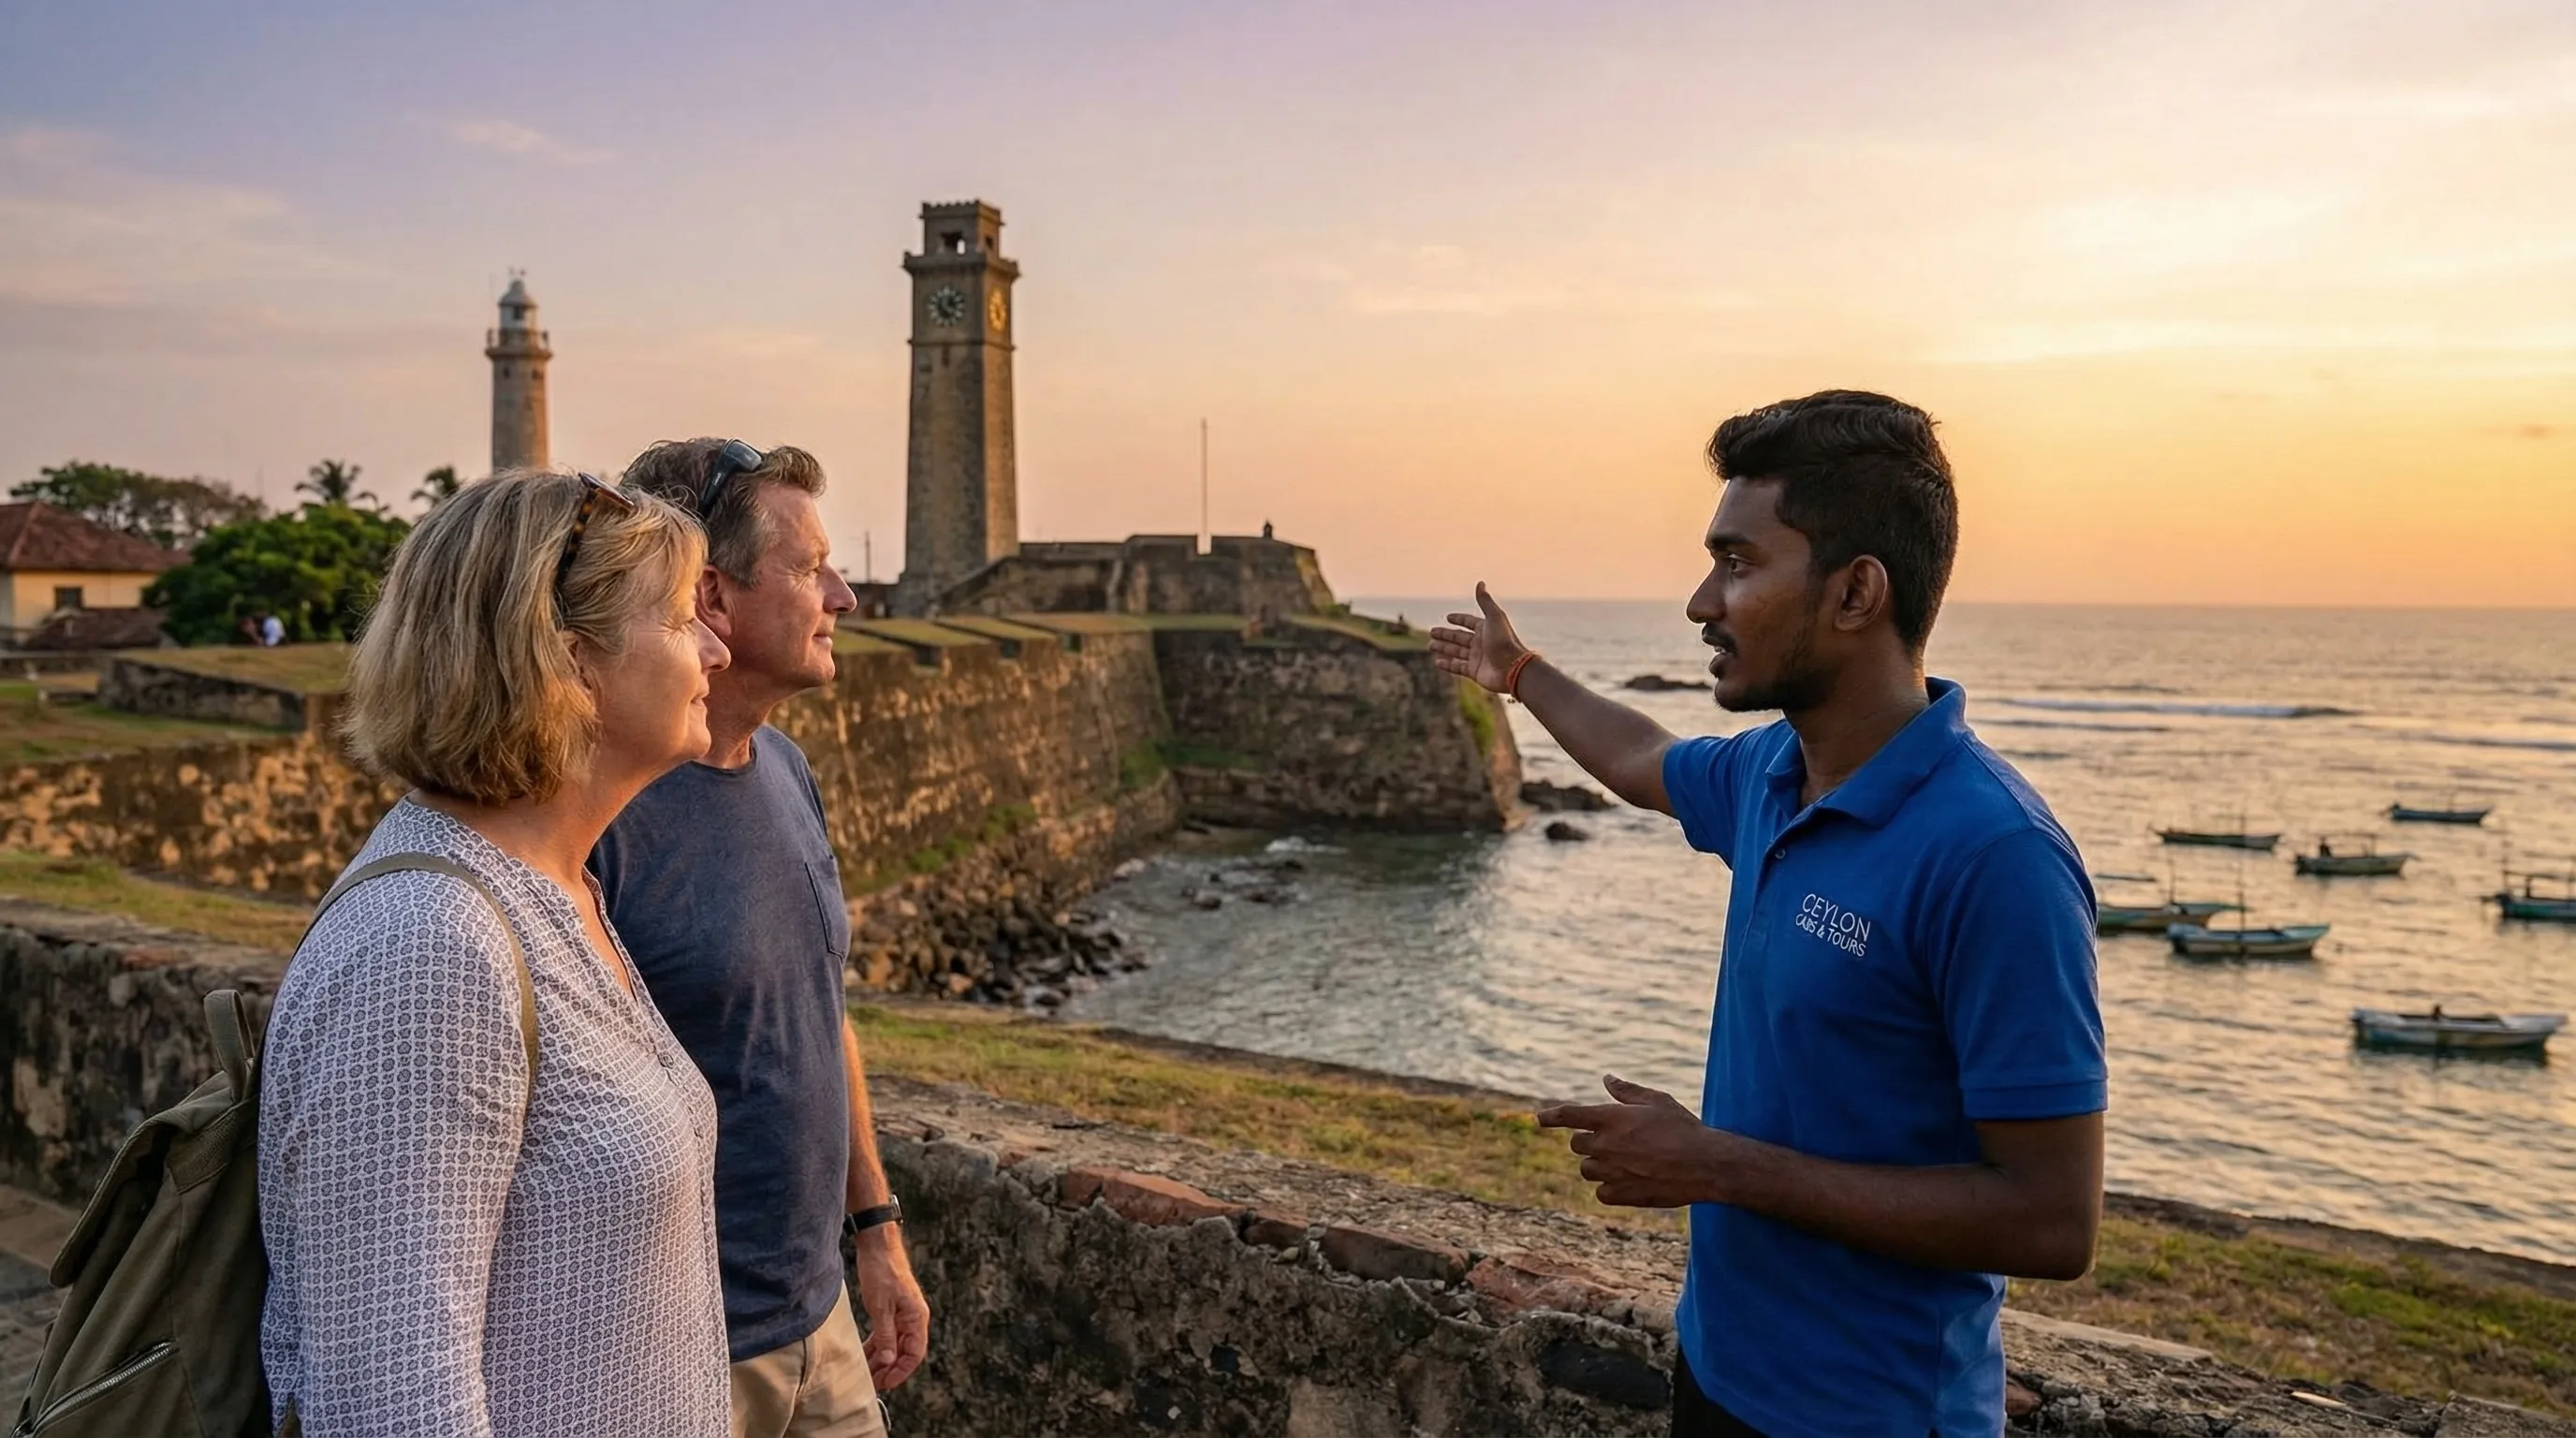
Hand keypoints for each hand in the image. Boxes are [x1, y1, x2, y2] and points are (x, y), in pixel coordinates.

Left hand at [851, 1226, 928, 1390]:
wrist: (877, 1245)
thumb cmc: (882, 1271)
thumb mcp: (880, 1307)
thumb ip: (885, 1335)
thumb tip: (888, 1361)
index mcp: (917, 1317)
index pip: (915, 1353)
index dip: (901, 1371)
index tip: (886, 1382)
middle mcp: (913, 1318)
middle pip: (905, 1352)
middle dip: (890, 1369)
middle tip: (873, 1383)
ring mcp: (903, 1314)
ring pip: (894, 1344)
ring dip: (882, 1360)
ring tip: (867, 1373)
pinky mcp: (891, 1310)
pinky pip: (887, 1334)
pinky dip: (877, 1346)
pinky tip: (865, 1355)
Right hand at [1429, 582, 1532, 692]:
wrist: (1512, 668)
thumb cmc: (1504, 641)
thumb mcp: (1495, 617)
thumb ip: (1485, 601)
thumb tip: (1480, 583)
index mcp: (1486, 629)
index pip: (1469, 622)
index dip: (1459, 619)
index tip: (1448, 617)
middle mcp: (1481, 643)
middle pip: (1459, 637)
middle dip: (1446, 634)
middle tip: (1431, 632)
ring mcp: (1477, 658)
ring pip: (1456, 652)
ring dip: (1443, 648)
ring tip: (1430, 645)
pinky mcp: (1474, 671)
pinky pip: (1457, 667)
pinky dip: (1447, 664)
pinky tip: (1437, 661)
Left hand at [1536, 1075, 1745, 1208]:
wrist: (1705, 1165)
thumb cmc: (1683, 1128)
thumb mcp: (1657, 1101)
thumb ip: (1627, 1091)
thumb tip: (1606, 1079)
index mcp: (1611, 1118)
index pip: (1569, 1115)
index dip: (1551, 1115)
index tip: (1540, 1118)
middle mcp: (1606, 1145)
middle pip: (1577, 1144)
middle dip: (1588, 1141)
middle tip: (1614, 1141)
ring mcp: (1612, 1172)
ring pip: (1587, 1169)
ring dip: (1598, 1165)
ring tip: (1627, 1161)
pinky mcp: (1621, 1195)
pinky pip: (1601, 1193)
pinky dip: (1609, 1188)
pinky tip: (1629, 1181)